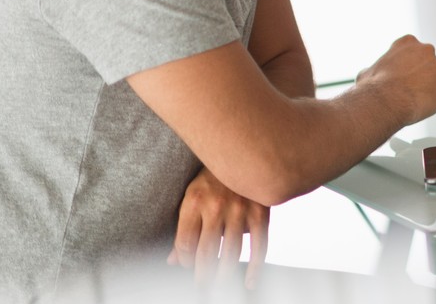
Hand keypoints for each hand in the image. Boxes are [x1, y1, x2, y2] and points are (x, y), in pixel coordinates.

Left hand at [168, 167, 267, 288]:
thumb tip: (173, 260)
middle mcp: (217, 207)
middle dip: (202, 275)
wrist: (244, 149)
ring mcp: (241, 210)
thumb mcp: (193, 196)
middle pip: (206, 253)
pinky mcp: (261, 212)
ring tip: (219, 285)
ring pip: (230, 254)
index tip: (187, 266)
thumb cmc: (214, 177)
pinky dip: (254, 268)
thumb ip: (184, 228)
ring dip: (223, 275)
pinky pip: (259, 246)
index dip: (184, 261)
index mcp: (195, 202)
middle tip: (202, 285)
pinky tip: (249, 281)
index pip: (185, 244)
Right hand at [357, 34, 435, 124]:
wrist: (386, 100)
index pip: (413, 52)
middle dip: (422, 75)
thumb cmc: (373, 88)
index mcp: (407, 42)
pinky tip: (425, 105)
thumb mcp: (366, 73)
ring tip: (415, 101)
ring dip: (431, 88)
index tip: (402, 78)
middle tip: (410, 91)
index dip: (408, 67)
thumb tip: (369, 75)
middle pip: (428, 63)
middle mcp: (427, 49)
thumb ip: (375, 70)